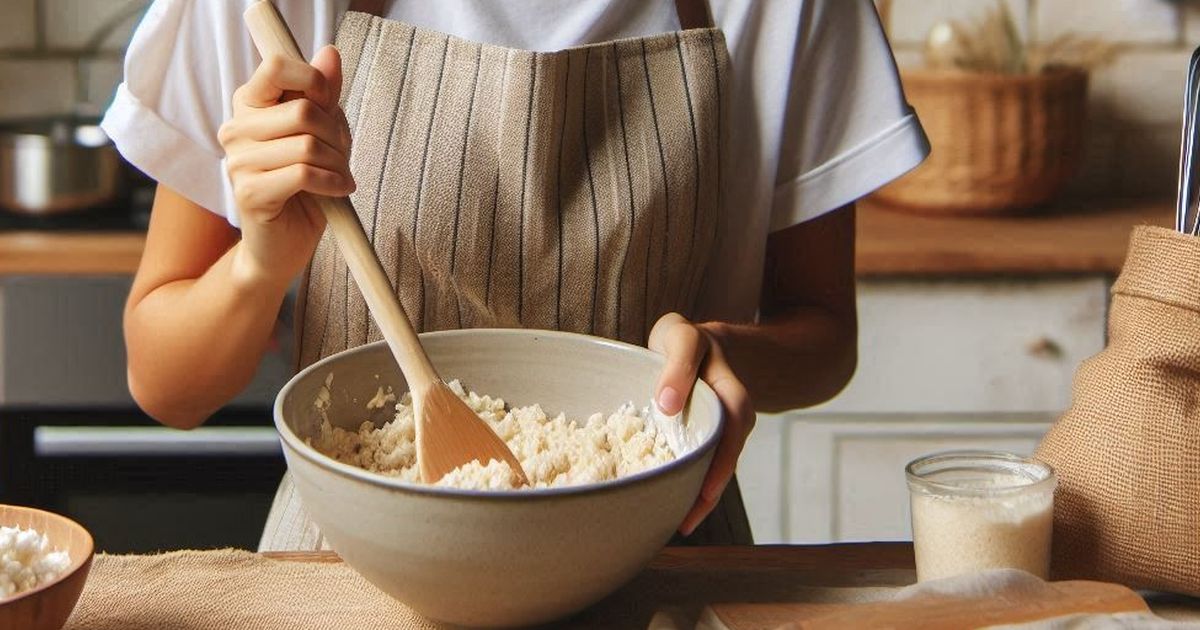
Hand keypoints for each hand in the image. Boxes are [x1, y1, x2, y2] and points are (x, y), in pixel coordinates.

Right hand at [217, 45, 354, 288]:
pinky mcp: (250, 193)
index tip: (328, 104)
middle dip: (336, 134)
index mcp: (249, 105)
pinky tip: (338, 191)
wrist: (285, 244)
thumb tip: (330, 53)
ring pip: (307, 145)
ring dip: (338, 163)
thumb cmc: (305, 185)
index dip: (313, 80)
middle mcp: (236, 129)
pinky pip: (304, 174)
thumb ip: (324, 94)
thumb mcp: (322, 132)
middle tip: (341, 155)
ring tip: (339, 177)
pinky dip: (332, 183)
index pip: (275, 66)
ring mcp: (238, 162)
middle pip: (302, 110)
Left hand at [648, 312, 754, 535]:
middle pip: (730, 451)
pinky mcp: (709, 440)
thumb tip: (667, 404)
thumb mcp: (681, 337)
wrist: (701, 344)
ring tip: (683, 523)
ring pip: (720, 464)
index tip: (701, 484)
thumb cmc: (684, 342)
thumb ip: (678, 363)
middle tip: (690, 517)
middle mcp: (731, 411)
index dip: (719, 453)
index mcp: (729, 387)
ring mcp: (722, 427)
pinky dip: (695, 489)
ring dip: (704, 494)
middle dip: (713, 485)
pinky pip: (707, 465)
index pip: (733, 418)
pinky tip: (679, 511)